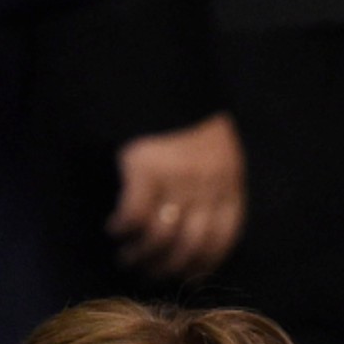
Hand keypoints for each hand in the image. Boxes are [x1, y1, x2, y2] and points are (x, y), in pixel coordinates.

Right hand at [105, 111, 245, 279]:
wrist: (160, 64)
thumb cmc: (185, 111)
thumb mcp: (217, 148)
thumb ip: (215, 184)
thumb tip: (195, 229)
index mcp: (230, 181)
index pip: (223, 239)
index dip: (203, 264)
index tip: (186, 278)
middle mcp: (209, 184)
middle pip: (191, 246)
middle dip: (168, 268)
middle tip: (147, 274)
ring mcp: (178, 177)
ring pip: (163, 238)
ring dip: (141, 256)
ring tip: (126, 258)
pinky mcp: (145, 167)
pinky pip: (135, 215)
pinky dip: (123, 229)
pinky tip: (114, 230)